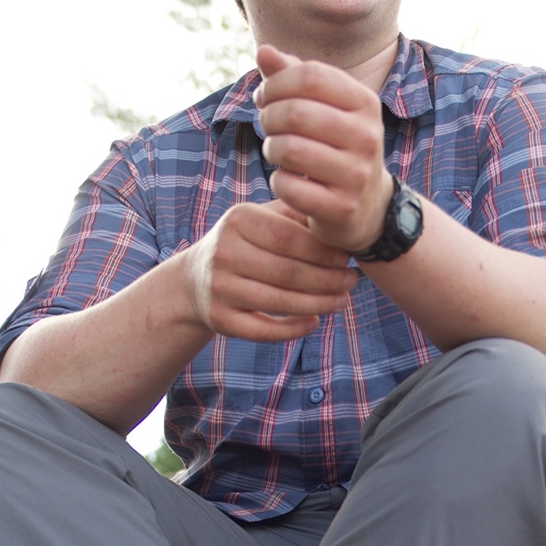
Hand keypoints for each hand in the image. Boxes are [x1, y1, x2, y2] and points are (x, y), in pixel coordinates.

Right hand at [181, 197, 357, 342]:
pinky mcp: (220, 319)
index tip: (347, 258)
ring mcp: (220, 289)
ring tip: (342, 301)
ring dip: (318, 304)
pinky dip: (294, 329)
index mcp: (237, 220)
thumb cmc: (243, 244)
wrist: (194, 279)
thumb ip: (295, 214)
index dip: (322, 251)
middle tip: (352, 281)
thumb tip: (338, 219)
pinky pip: (264, 330)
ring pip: (279, 302)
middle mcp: (224, 253)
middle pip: (287, 272)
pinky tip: (315, 321)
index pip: (288, 237)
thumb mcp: (260, 218)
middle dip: (326, 279)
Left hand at [254, 43, 393, 255]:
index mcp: (366, 102)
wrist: (368, 207)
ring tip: (275, 150)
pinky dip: (278, 181)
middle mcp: (368, 136)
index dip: (276, 82)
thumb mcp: (324, 108)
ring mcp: (357, 174)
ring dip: (271, 148)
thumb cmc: (335, 145)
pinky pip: (289, 187)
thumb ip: (293, 77)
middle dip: (269, 116)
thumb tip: (263, 51)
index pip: (310, 75)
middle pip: (296, 111)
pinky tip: (285, 180)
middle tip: (266, 125)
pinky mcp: (342, 208)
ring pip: (290, 149)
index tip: (264, 96)